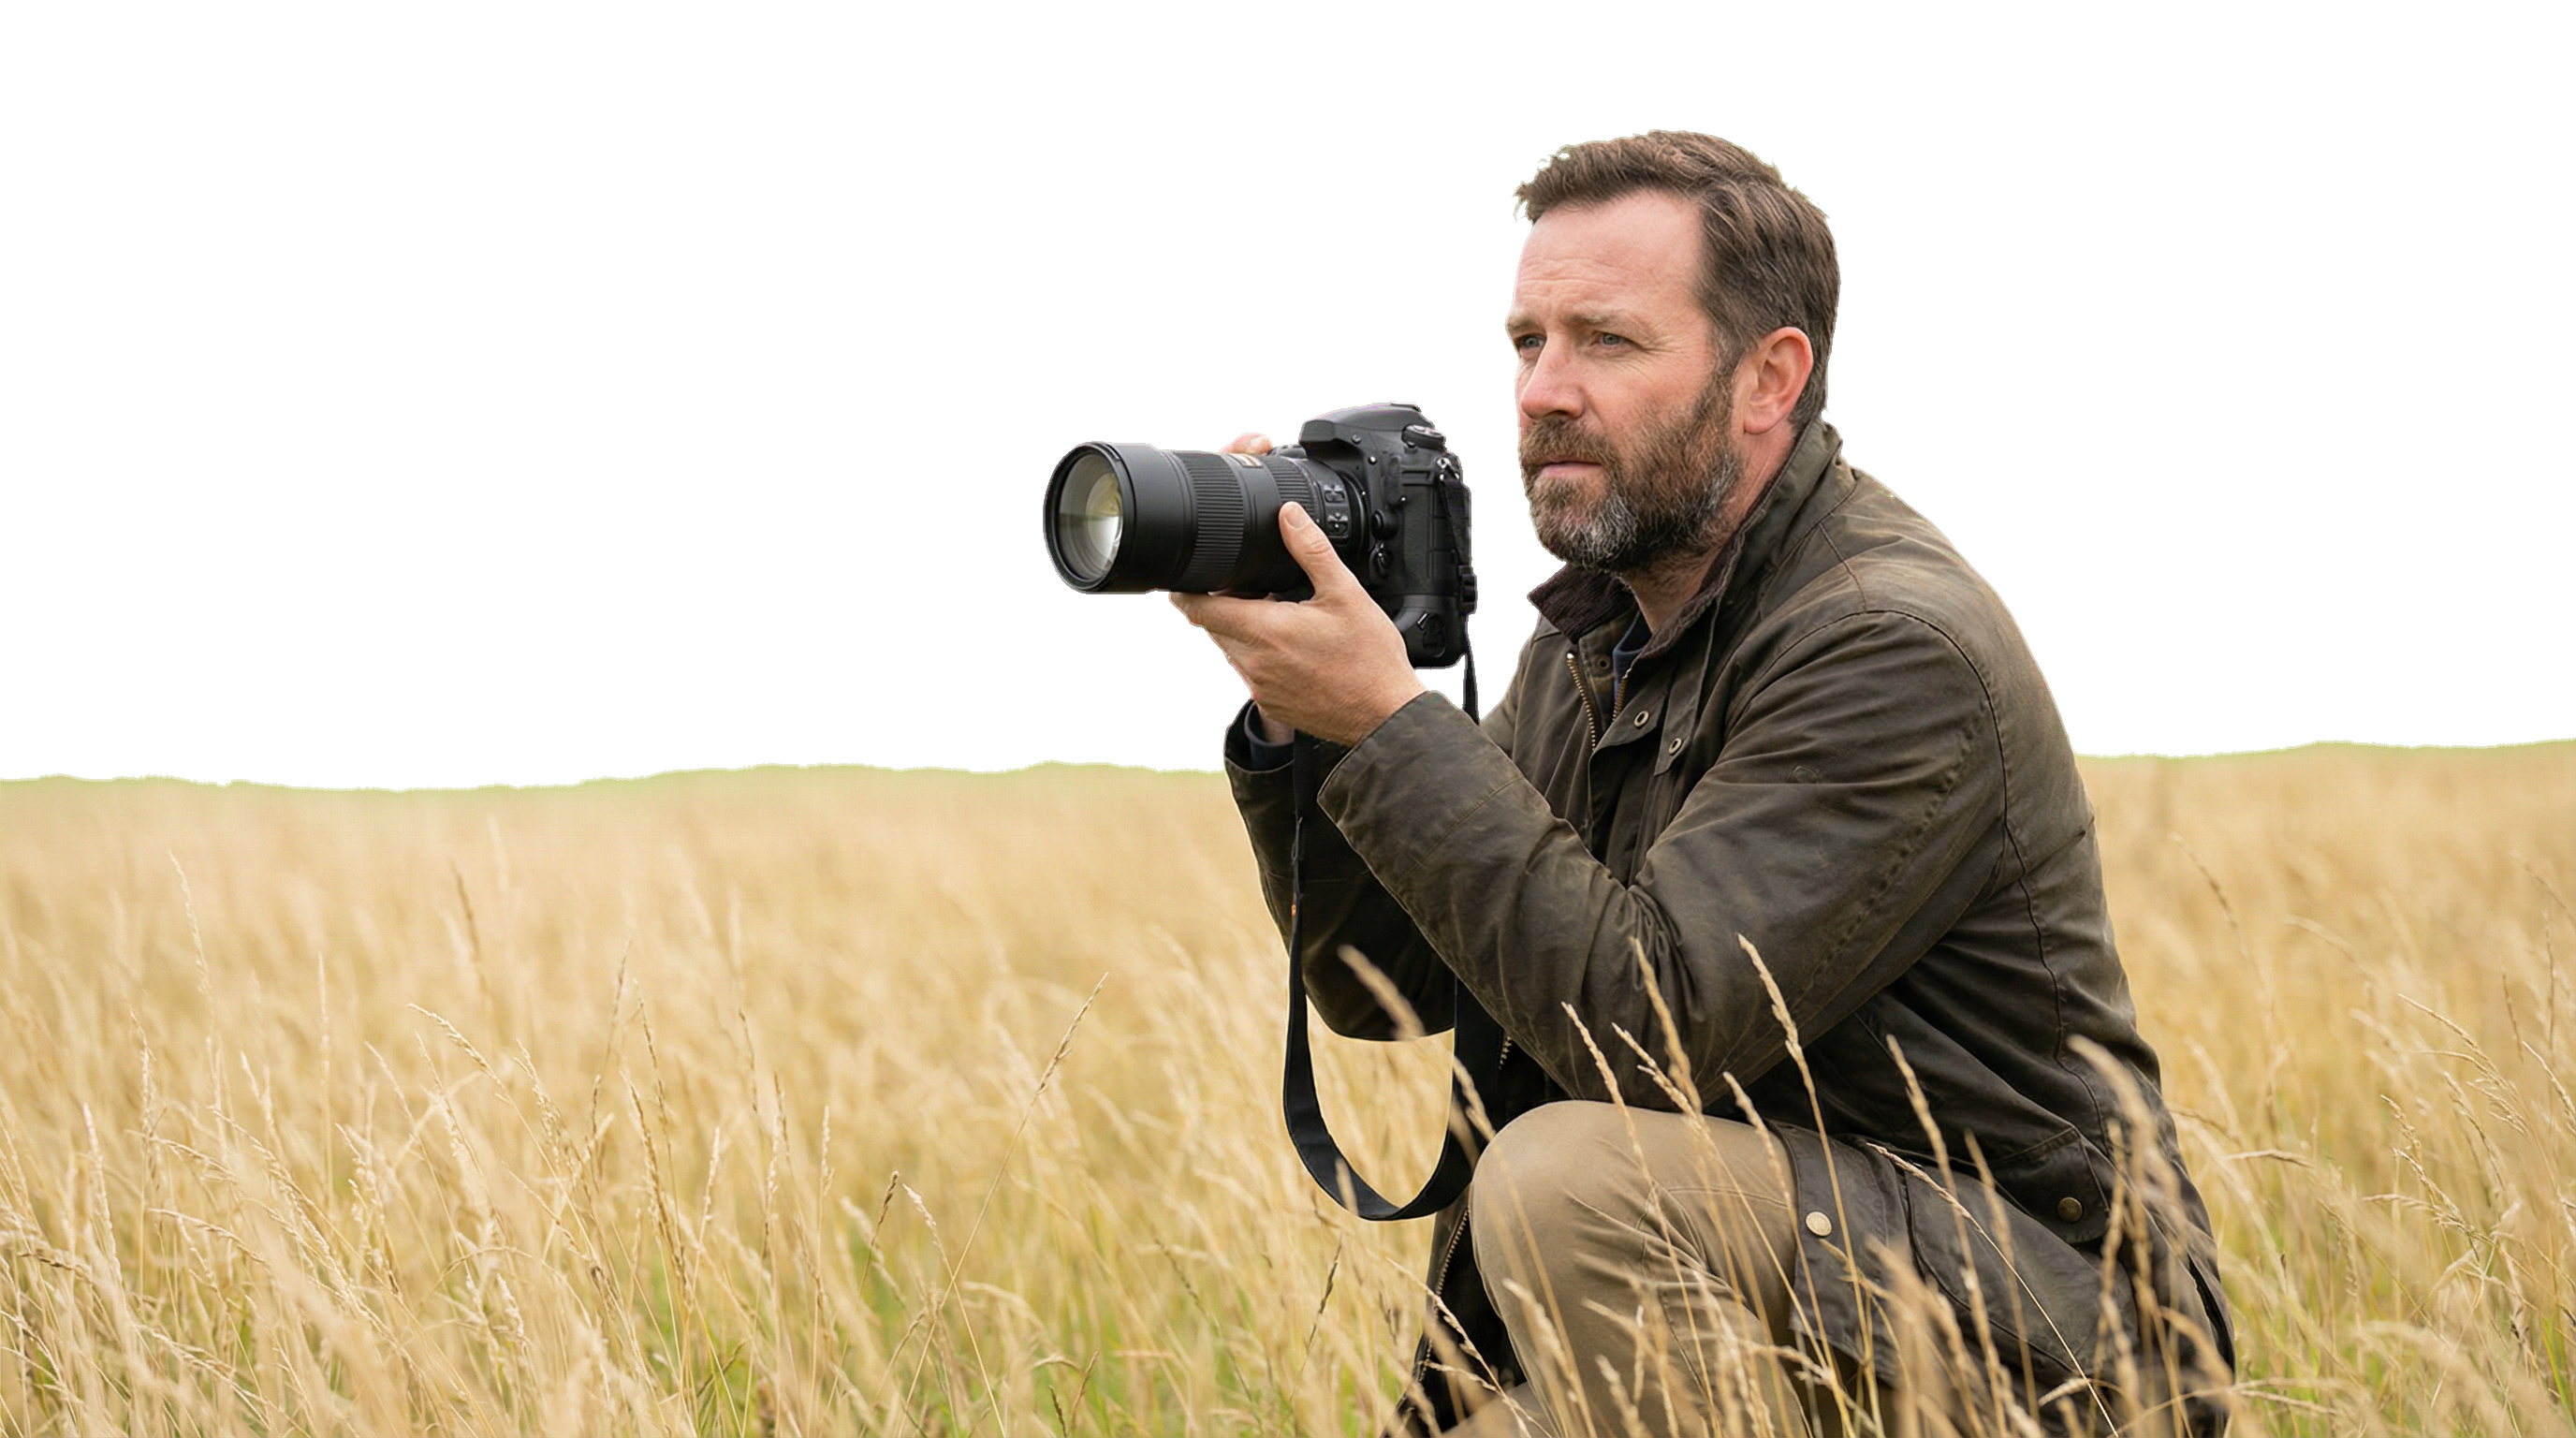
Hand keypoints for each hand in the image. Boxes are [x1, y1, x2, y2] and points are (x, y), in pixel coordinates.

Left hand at [1171, 459, 1426, 747]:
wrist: (1385, 716)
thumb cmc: (1369, 658)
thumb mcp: (1345, 594)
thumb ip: (1311, 550)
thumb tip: (1289, 516)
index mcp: (1264, 631)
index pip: (1198, 610)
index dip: (1183, 591)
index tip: (1185, 577)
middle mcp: (1253, 663)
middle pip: (1213, 626)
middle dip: (1223, 604)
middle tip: (1252, 587)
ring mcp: (1259, 688)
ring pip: (1230, 649)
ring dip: (1241, 629)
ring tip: (1278, 615)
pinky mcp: (1270, 704)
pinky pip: (1249, 672)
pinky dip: (1258, 655)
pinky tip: (1291, 647)